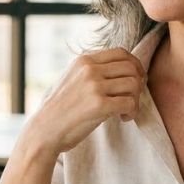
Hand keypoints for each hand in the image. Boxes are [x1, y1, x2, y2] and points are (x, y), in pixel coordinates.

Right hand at [26, 48, 144, 154]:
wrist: (44, 130)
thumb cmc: (60, 108)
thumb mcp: (72, 78)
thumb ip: (91, 69)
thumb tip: (122, 67)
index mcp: (84, 60)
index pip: (121, 53)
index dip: (134, 66)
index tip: (134, 80)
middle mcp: (89, 69)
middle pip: (131, 67)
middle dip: (139, 83)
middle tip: (132, 97)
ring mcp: (94, 86)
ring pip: (134, 84)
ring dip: (136, 99)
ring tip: (126, 110)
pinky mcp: (99, 105)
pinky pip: (130, 103)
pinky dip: (132, 112)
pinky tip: (123, 118)